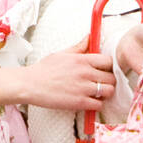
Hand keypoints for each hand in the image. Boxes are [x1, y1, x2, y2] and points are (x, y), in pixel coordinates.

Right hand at [0, 35, 116, 110]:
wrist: (30, 84)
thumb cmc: (44, 69)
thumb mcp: (62, 54)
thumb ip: (79, 47)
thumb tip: (89, 37)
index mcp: (82, 59)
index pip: (109, 61)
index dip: (109, 67)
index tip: (104, 71)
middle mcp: (85, 73)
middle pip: (112, 78)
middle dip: (109, 82)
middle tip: (102, 84)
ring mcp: (83, 88)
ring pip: (109, 92)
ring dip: (106, 94)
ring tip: (98, 94)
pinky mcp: (79, 102)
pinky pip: (99, 105)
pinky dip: (97, 105)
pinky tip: (90, 102)